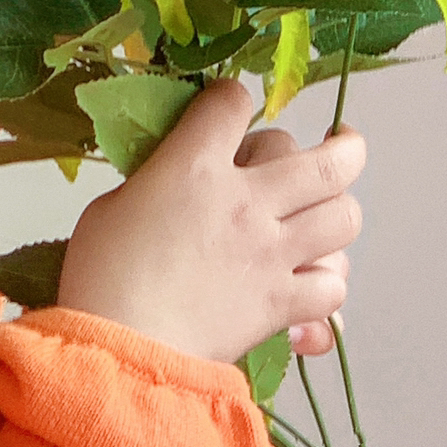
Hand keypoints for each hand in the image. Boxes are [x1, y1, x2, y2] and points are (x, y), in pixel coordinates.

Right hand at [54, 78, 364, 366]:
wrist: (121, 347)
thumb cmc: (102, 275)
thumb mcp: (113, 206)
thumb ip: (157, 182)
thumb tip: (175, 184)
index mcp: (195, 165)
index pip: (233, 103)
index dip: (234, 99)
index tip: (232, 109)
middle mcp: (247, 200)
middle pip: (327, 160)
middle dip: (345, 147)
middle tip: (344, 143)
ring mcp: (272, 253)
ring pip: (344, 217)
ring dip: (340, 210)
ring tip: (328, 212)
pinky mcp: (282, 303)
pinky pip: (333, 286)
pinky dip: (327, 283)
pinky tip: (310, 281)